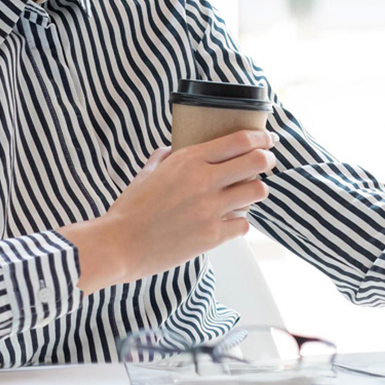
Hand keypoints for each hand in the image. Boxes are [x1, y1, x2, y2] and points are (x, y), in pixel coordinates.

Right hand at [58, 129, 276, 292]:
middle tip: (266, 162)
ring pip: (257, 192)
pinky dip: (240, 222)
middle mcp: (204, 181)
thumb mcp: (146, 173)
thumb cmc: (129, 210)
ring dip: (256, 191)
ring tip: (248, 193)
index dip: (261, 138)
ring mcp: (210, 209)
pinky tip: (230, 221)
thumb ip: (164, 157)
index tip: (267, 140)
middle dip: (267, 159)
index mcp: (189, 160)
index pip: (240, 141)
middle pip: (256, 162)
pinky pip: (243, 224)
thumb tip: (173, 149)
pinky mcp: (212, 236)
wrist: (118, 245)